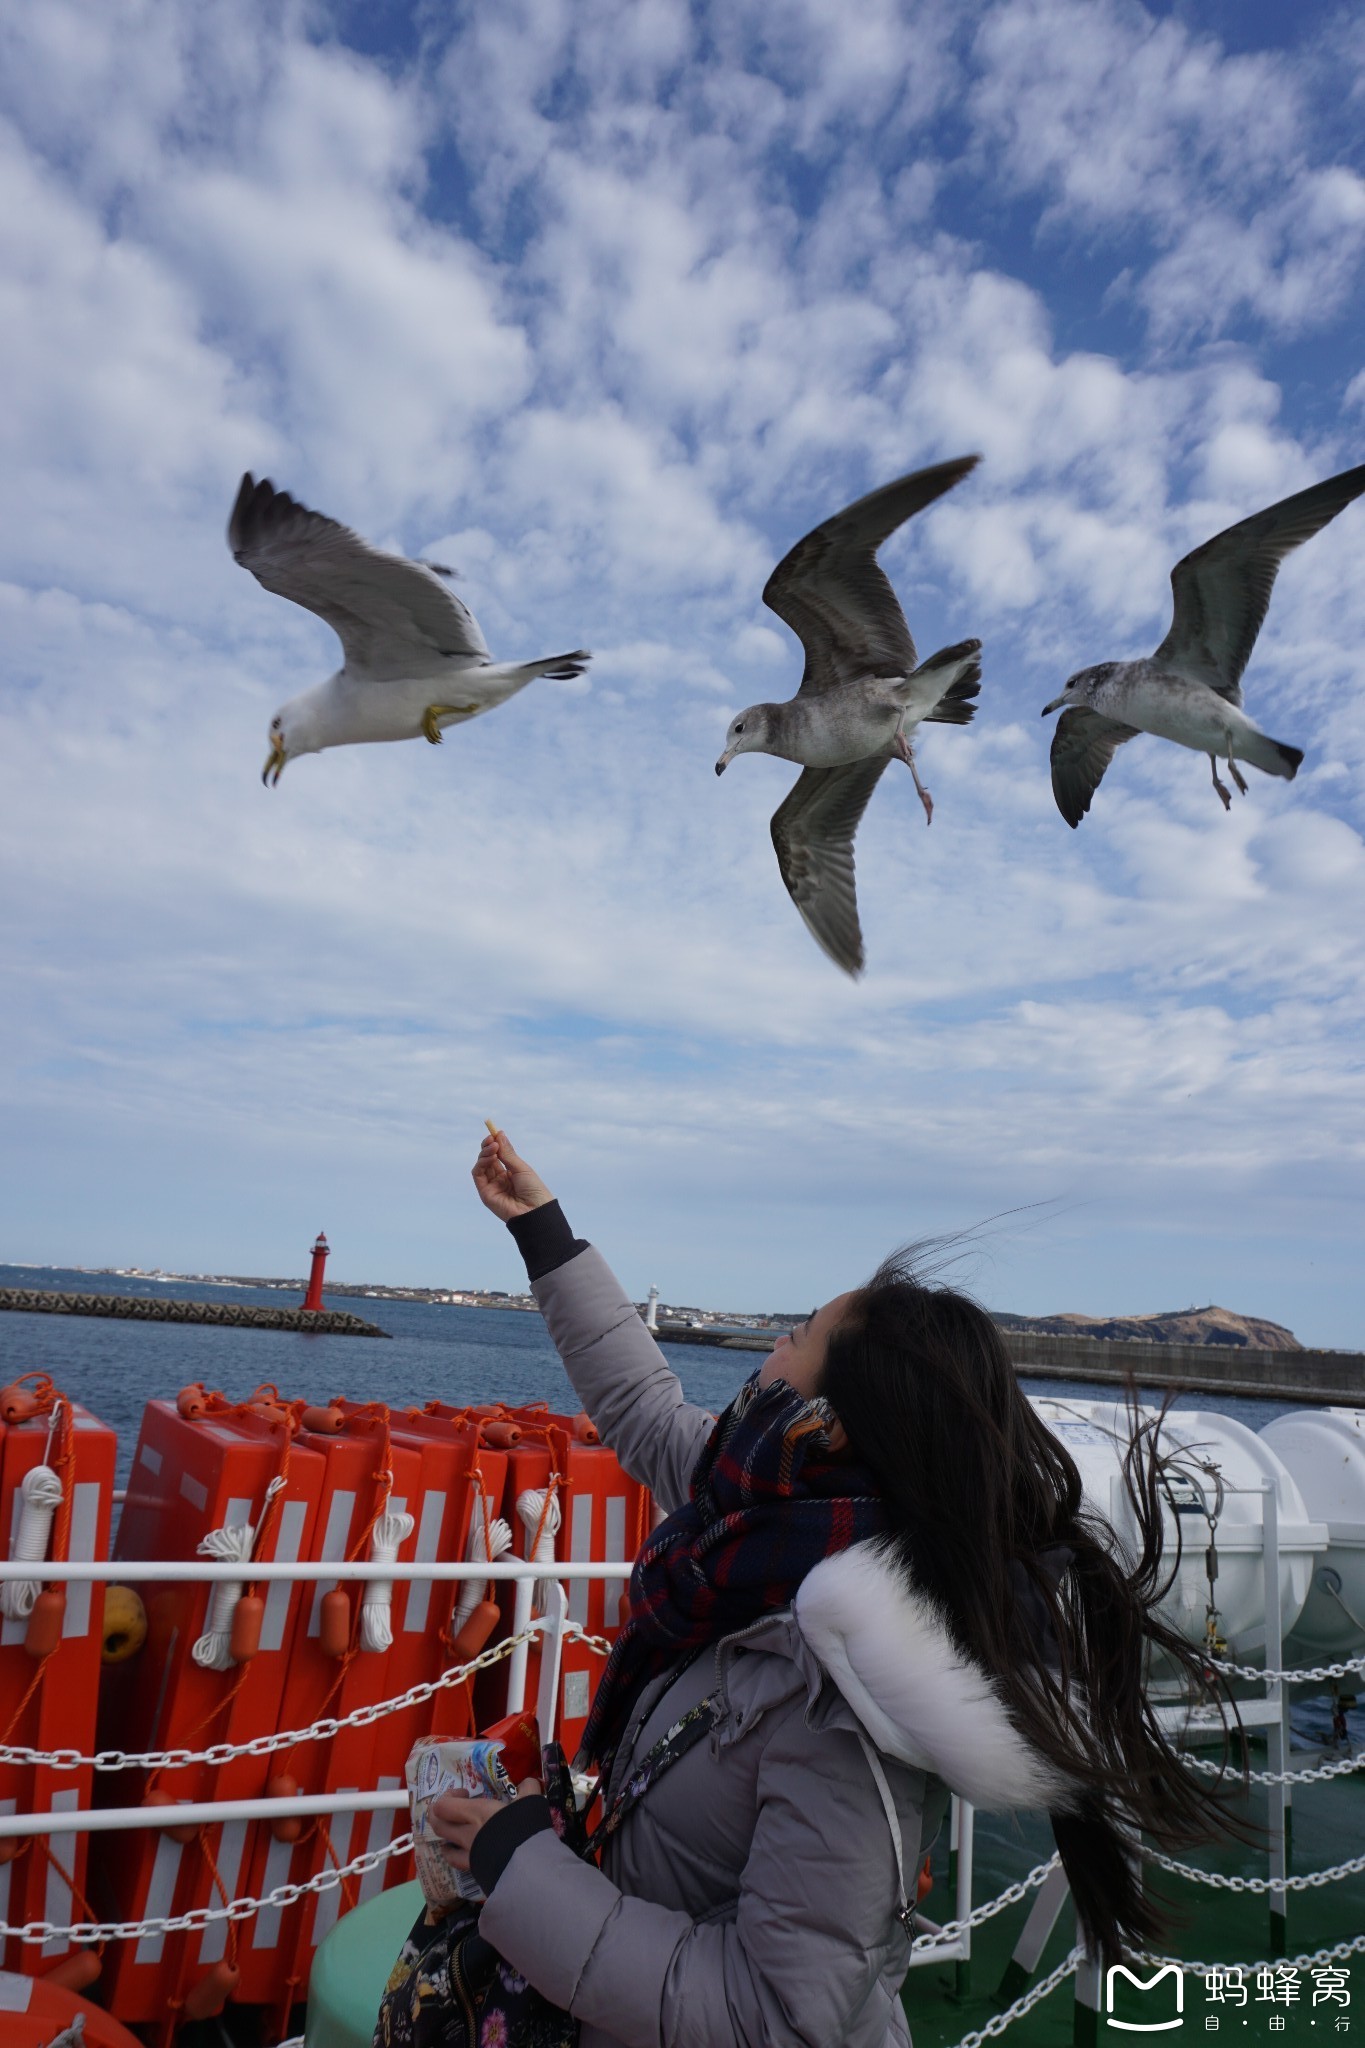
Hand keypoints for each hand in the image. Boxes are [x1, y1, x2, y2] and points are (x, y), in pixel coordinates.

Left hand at [426, 1779, 541, 1872]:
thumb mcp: (530, 1802)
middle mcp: (467, 1833)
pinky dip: (453, 1855)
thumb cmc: (525, 1828)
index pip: (443, 1806)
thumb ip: (528, 1789)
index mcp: (476, 1812)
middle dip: (439, 1815)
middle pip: (438, 1824)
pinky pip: (457, 1861)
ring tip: (453, 1832)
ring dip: (445, 1836)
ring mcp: (469, 1853)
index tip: (465, 1794)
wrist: (528, 1864)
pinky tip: (458, 1852)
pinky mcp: (475, 1869)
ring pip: (445, 1846)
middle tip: (451, 1809)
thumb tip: (528, 1782)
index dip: (448, 1796)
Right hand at [472, 1130, 554, 1221]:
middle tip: (491, 1138)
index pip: (497, 1155)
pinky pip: (477, 1174)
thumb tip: (499, 1134)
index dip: (494, 1144)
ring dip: (484, 1153)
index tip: (494, 1133)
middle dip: (488, 1146)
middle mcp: (499, 1179)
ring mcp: (491, 1185)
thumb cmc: (533, 1189)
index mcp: (509, 1173)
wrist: (535, 1210)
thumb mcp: (521, 1167)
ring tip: (493, 1147)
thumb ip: (507, 1153)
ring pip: (481, 1165)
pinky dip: (481, 1163)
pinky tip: (490, 1157)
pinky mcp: (485, 1193)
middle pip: (487, 1159)